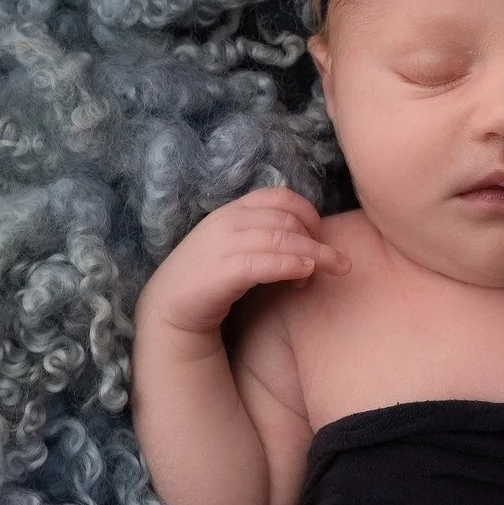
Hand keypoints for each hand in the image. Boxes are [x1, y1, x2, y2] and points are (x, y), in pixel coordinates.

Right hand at [137, 187, 348, 337]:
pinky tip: (306, 274)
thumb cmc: (211, 280)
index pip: (281, 197)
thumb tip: (309, 243)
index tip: (322, 239)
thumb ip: (266, 237)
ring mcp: (222, 245)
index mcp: (233, 210)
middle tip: (333, 265)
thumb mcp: (239, 248)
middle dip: (317, 240)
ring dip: (314, 254)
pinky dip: (290, 265)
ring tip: (334, 270)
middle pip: (287, 220)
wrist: (169, 308)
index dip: (310, 214)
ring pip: (281, 239)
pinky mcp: (221, 272)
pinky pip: (263, 263)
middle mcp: (228, 221)